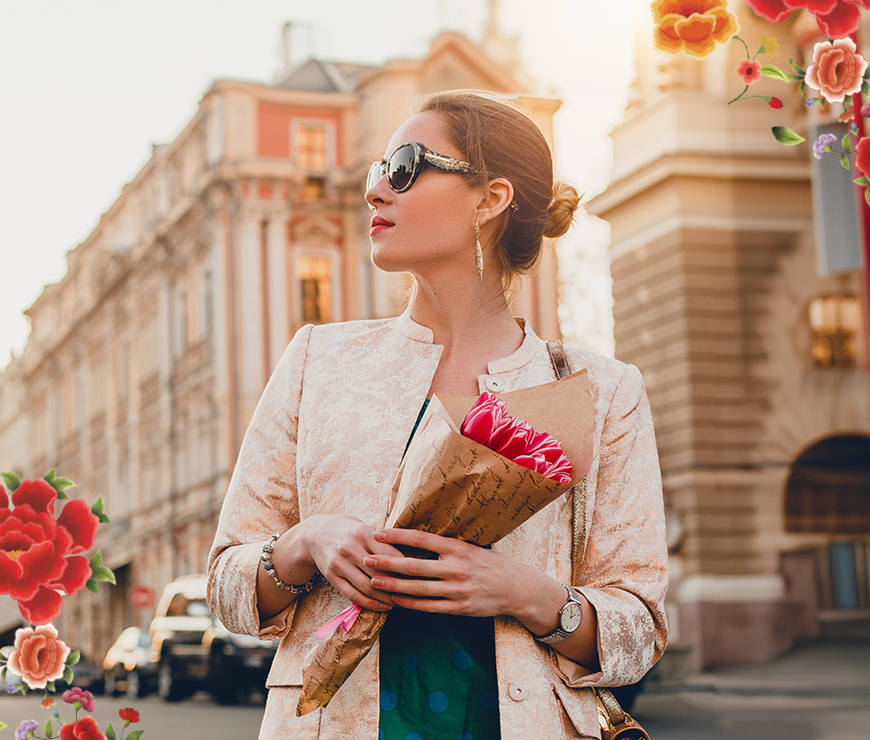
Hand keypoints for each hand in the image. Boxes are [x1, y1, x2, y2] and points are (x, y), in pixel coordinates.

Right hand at [301, 515, 405, 611]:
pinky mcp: (331, 576)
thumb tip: (413, 551)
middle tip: (414, 593)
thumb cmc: (348, 530)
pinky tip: (383, 606)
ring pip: (367, 587)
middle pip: (379, 572)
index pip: (389, 552)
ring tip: (401, 603)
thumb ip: (384, 539)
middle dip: (399, 585)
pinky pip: (353, 595)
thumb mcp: (364, 526)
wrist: (314, 534)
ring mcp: (339, 563)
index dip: (406, 565)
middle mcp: (350, 548)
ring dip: (386, 599)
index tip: (420, 574)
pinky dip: (370, 604)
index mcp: (363, 532)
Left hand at [365, 528, 518, 616]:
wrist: (515, 587)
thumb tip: (415, 537)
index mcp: (457, 548)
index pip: (421, 539)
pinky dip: (409, 604)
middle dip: (388, 562)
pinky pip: (428, 607)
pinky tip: (395, 601)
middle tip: (367, 559)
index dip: (398, 536)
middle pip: (415, 565)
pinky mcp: (459, 608)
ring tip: (374, 581)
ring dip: (394, 586)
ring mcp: (457, 589)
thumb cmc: (488, 563)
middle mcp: (456, 567)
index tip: (378, 532)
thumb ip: (445, 545)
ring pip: (418, 588)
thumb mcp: (470, 547)